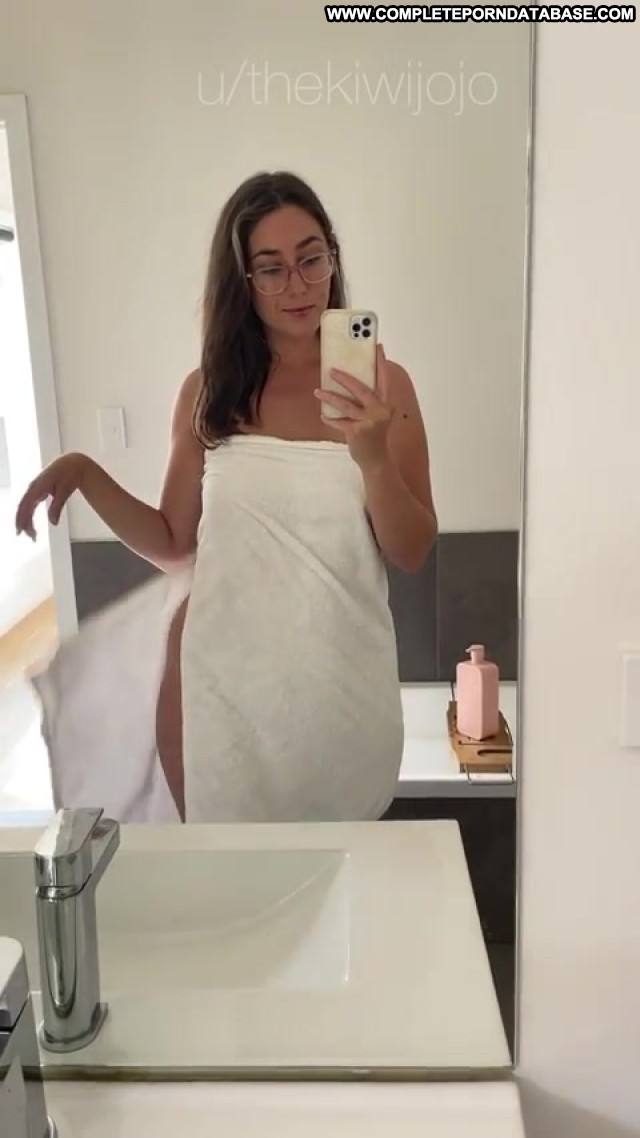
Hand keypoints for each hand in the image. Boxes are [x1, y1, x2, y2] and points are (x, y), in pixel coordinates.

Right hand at [15, 453, 89, 539]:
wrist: (72, 463)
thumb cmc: (69, 474)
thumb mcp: (64, 490)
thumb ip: (57, 507)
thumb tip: (53, 523)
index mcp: (37, 486)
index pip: (26, 505)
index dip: (21, 518)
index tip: (21, 530)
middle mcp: (33, 487)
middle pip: (24, 508)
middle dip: (24, 523)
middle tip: (28, 537)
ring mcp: (35, 489)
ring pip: (26, 507)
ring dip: (27, 521)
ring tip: (32, 535)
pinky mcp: (38, 491)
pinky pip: (30, 505)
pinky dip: (30, 515)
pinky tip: (31, 525)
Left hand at [315, 343, 394, 471]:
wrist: (376, 460)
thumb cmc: (373, 435)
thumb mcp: (377, 416)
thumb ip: (369, 401)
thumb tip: (350, 383)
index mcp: (386, 404)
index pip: (384, 379)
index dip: (381, 363)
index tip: (377, 347)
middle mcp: (380, 411)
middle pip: (361, 389)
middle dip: (345, 379)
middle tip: (332, 370)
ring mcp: (369, 422)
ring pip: (346, 405)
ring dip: (329, 397)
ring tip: (317, 392)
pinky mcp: (357, 432)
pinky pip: (340, 422)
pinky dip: (330, 419)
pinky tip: (324, 416)